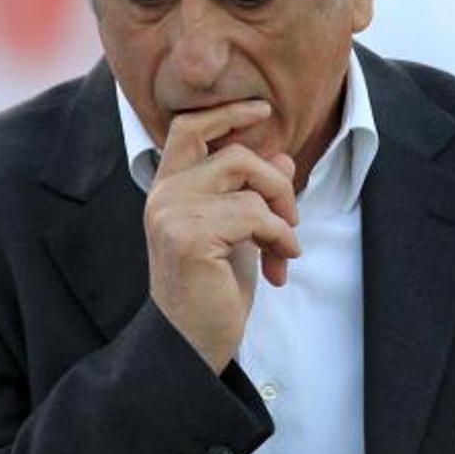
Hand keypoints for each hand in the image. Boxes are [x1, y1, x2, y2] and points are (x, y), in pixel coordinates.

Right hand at [144, 100, 299, 372]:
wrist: (192, 344)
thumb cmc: (213, 291)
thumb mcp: (238, 234)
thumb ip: (251, 193)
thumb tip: (281, 157)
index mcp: (168, 190)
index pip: (188, 128)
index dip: (227, 112)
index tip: (262, 109)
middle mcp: (164, 195)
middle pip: (234, 152)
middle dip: (276, 181)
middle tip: (290, 218)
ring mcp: (173, 213)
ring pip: (249, 177)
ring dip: (281, 213)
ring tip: (285, 249)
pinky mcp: (190, 235)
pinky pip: (255, 214)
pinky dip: (281, 237)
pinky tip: (280, 266)